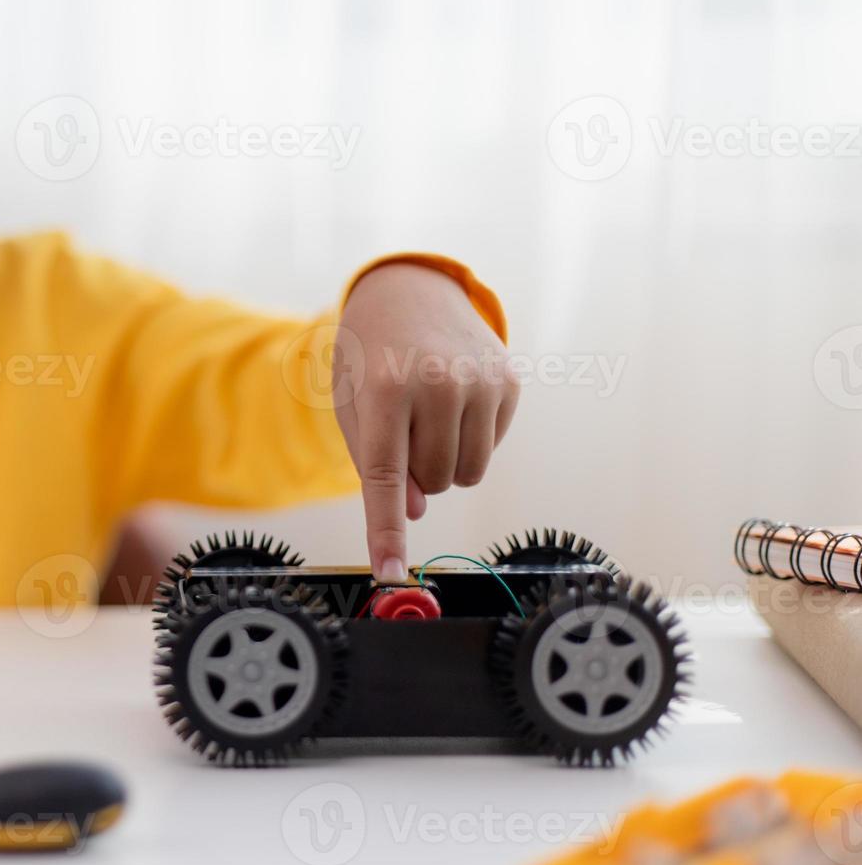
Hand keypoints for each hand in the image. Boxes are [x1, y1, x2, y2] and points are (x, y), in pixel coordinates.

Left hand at [334, 263, 518, 581]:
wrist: (409, 292)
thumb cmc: (370, 358)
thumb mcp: (354, 407)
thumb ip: (375, 465)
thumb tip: (417, 512)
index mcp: (385, 391)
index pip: (385, 478)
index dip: (386, 531)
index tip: (390, 572)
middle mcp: (437, 384)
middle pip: (435, 482)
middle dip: (418, 473)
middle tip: (404, 429)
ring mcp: (480, 381)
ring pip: (468, 474)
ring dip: (446, 463)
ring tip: (429, 419)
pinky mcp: (509, 381)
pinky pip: (492, 447)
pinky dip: (472, 439)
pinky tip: (456, 402)